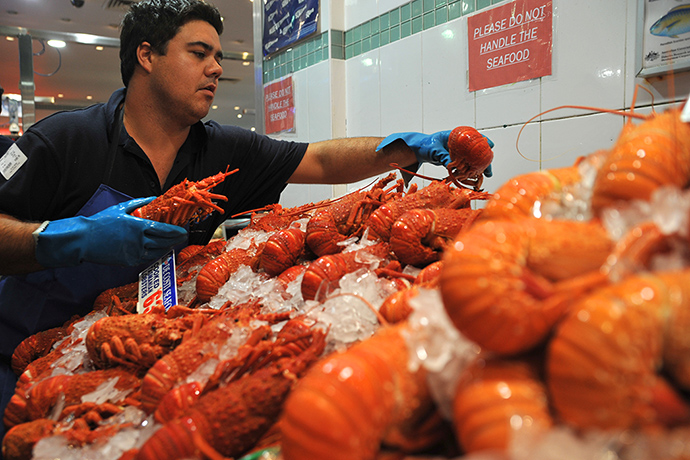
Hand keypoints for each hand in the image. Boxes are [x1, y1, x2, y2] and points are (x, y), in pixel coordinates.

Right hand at [34, 197, 187, 267]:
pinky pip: (147, 258)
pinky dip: (156, 254)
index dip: (176, 231)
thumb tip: (154, 198)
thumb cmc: (100, 222)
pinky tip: (159, 250)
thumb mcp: (121, 208)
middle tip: (182, 237)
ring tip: (173, 243)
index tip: (183, 230)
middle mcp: (138, 240)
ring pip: (158, 252)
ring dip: (168, 248)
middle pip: (164, 242)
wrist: (84, 240)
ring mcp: (134, 252)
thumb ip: (140, 203)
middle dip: (176, 239)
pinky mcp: (129, 261)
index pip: (164, 229)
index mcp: (138, 226)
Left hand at [377, 131, 494, 176]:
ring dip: (480, 167)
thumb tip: (450, 163)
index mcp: (456, 136)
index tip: (490, 146)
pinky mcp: (456, 160)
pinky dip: (471, 171)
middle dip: (485, 158)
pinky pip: (466, 165)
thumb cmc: (426, 145)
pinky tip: (475, 178)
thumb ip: (442, 155)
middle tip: (489, 168)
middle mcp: (460, 143)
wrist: (420, 150)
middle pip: (477, 149)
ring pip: (473, 158)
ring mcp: (459, 152)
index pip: (474, 135)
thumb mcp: (433, 150)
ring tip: (486, 176)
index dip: (483, 140)